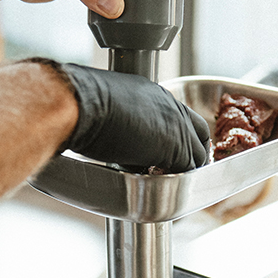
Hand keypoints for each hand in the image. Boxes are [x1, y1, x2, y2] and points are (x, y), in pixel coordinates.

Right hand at [60, 63, 209, 172]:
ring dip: (183, 169)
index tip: (165, 151)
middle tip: (175, 169)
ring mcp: (177, 126)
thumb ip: (119, 119)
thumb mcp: (105, 105)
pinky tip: (161, 184)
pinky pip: (188, 169)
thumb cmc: (79, 104)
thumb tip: (111, 134)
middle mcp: (171, 106)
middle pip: (198, 133)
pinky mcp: (176, 148)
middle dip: (190, 153)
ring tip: (166, 181)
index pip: (179, 117)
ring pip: (197, 154)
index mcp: (153, 93)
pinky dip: (178, 179)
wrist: (80, 104)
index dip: (177, 136)